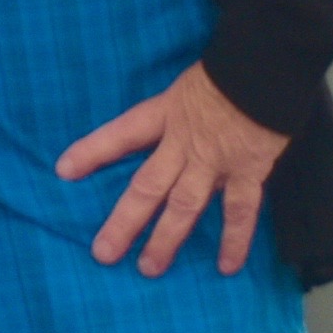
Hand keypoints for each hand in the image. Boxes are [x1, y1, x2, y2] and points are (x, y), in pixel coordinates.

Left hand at [53, 62, 286, 279]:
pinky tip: (226, 266)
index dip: (92, 151)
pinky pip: (239, 212)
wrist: (269, 64)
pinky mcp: (247, 171)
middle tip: (103, 253)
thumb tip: (173, 130)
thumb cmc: (231, 67)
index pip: (121, 134)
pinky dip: (234, 240)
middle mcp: (183, 142)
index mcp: (166, 113)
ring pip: (184, 206)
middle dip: (124, 221)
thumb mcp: (190, 81)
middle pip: (146, 186)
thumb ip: (178, 109)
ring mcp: (214, 161)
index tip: (64, 170)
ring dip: (166, 239)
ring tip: (148, 268)